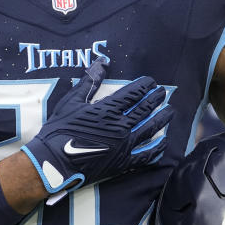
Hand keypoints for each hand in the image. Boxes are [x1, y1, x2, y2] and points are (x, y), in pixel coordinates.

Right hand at [22, 58, 172, 194]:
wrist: (53, 162)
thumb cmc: (59, 130)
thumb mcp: (71, 102)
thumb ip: (90, 82)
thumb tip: (103, 61)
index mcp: (108, 109)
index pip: (133, 93)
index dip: (145, 86)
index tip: (151, 82)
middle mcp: (120, 126)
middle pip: (145, 109)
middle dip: (156, 99)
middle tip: (163, 93)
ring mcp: (124, 146)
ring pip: (150, 129)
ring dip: (162, 119)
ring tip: (170, 112)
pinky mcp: (123, 163)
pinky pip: (146, 156)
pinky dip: (157, 149)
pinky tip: (164, 142)